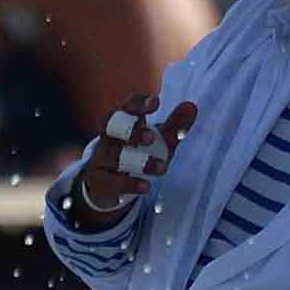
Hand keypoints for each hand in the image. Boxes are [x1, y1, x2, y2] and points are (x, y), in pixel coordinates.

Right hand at [67, 97, 195, 221]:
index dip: (140, 103)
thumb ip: (174, 125)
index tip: (156, 103)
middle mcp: (108, 135)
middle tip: (151, 137)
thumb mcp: (159, 140)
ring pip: (112, 154)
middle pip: (111, 124)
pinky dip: (129, 184)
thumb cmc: (137, 152)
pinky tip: (146, 186)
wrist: (108, 184)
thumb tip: (191, 106)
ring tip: (163, 168)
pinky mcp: (97, 180)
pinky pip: (109, 180)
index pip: (128, 105)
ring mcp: (100, 157)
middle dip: (131, 129)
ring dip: (139, 161)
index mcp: (124, 119)